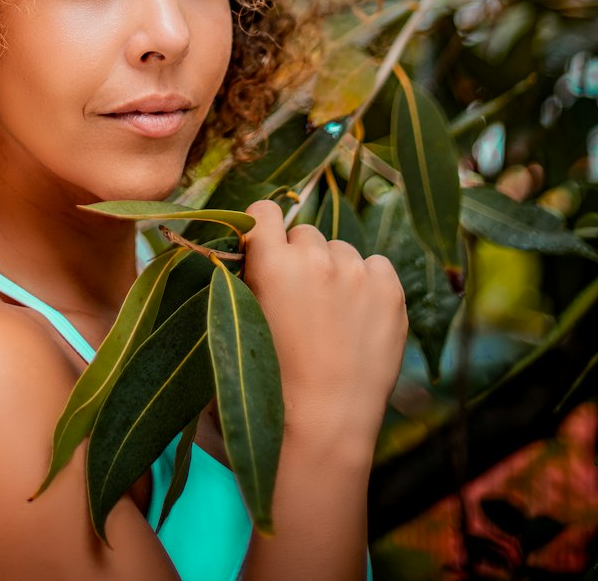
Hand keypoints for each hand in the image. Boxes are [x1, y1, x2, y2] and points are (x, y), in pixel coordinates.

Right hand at [241, 198, 407, 456]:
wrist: (326, 423)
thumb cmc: (275, 379)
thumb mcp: (246, 319)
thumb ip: (252, 276)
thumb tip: (262, 251)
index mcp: (271, 262)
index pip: (264, 211)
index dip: (264, 231)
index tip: (267, 251)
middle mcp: (314, 256)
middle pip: (305, 233)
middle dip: (301, 259)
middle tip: (302, 302)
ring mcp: (356, 271)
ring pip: (341, 250)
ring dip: (336, 272)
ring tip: (334, 319)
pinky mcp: (389, 288)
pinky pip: (377, 265)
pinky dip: (369, 284)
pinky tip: (360, 319)